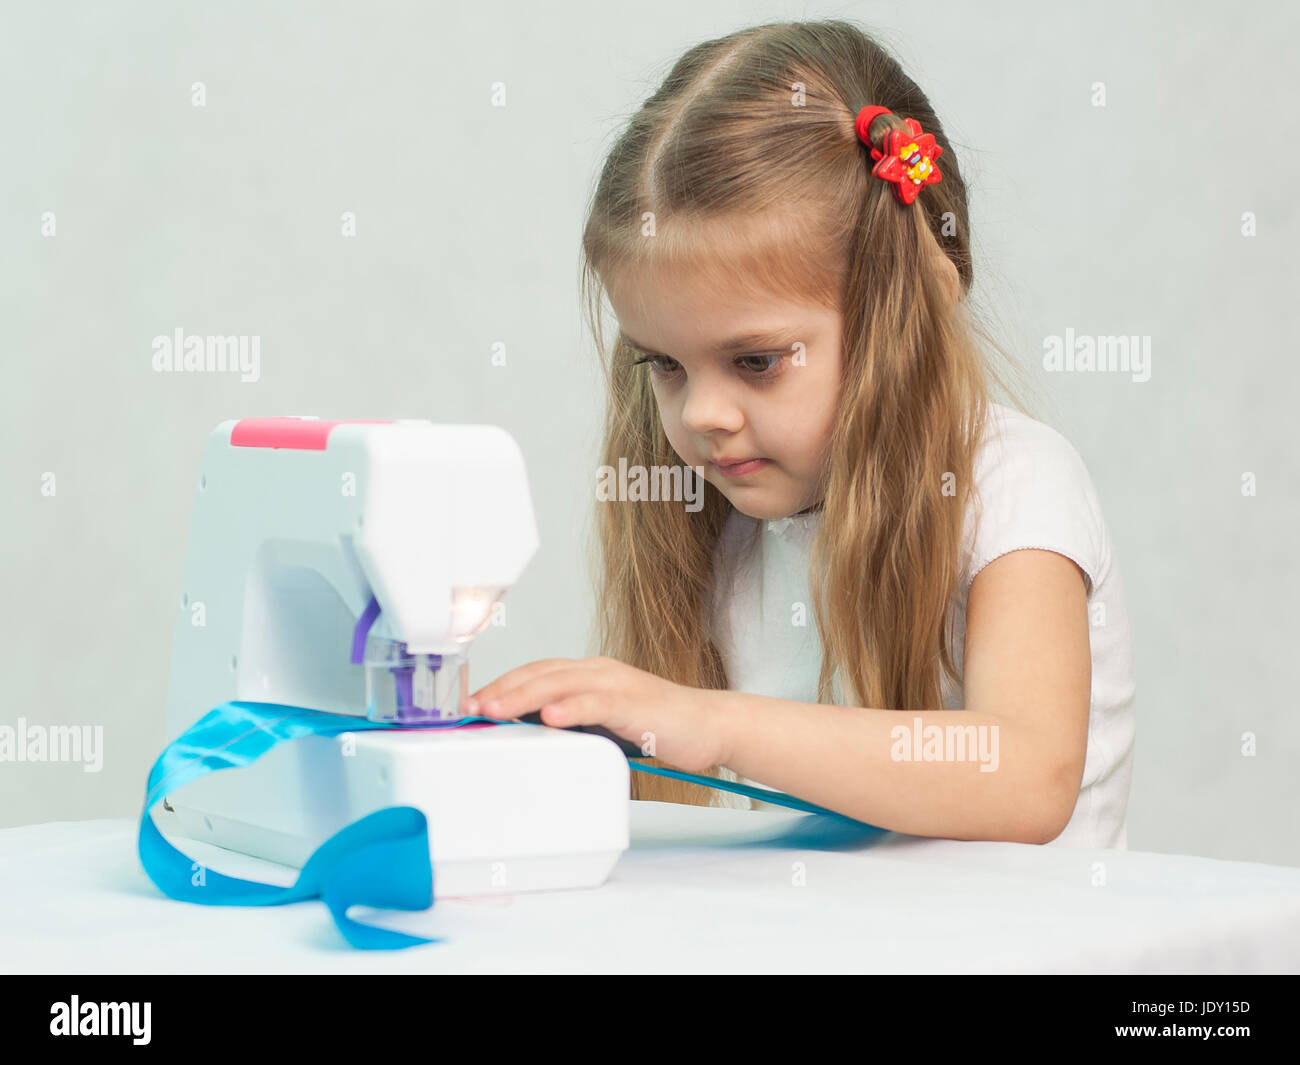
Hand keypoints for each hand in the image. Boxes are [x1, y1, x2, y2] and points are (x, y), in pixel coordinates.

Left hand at [464, 656, 729, 773]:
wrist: (708, 725)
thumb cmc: (658, 725)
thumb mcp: (605, 723)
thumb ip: (575, 722)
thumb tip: (536, 732)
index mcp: (590, 673)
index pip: (537, 672)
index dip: (503, 684)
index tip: (474, 702)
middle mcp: (599, 671)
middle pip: (541, 674)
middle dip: (502, 690)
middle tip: (472, 708)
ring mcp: (617, 684)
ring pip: (561, 684)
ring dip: (524, 697)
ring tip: (495, 710)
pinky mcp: (634, 703)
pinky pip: (597, 703)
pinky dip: (572, 709)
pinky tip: (551, 718)